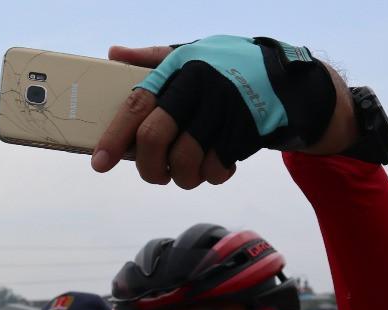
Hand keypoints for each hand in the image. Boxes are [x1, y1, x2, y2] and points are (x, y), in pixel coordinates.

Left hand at [91, 35, 356, 187]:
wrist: (289, 80)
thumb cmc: (227, 69)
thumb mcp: (193, 53)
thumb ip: (153, 58)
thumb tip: (113, 53)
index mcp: (180, 67)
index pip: (137, 105)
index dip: (114, 137)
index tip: (99, 164)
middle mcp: (200, 86)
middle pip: (154, 138)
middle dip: (148, 167)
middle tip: (154, 175)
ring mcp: (224, 109)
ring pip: (184, 161)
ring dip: (181, 178)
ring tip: (186, 173)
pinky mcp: (246, 131)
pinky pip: (216, 169)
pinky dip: (211, 176)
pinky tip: (214, 166)